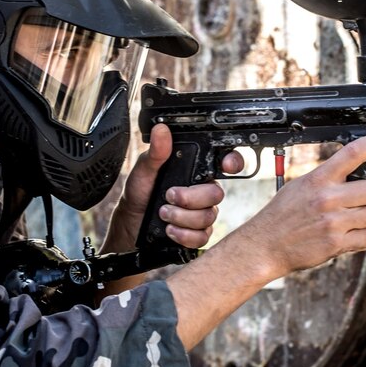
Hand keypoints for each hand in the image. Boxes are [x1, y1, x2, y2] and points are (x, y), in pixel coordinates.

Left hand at [108, 124, 242, 250]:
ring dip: (182, 217)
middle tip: (169, 196)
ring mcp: (202, 213)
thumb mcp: (145, 169)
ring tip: (163, 213)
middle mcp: (203, 191)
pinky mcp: (198, 233)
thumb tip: (161, 130)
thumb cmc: (141, 192)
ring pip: (208, 216)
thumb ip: (157, 152)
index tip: (226, 165)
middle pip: (216, 194)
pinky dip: (184, 234)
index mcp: (196, 171)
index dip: (233, 162)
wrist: (131, 220)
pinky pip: (202, 236)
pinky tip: (170, 229)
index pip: (224, 163)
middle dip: (190, 198)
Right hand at [233, 132, 365, 277]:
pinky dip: (361, 238)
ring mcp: (333, 221)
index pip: (354, 153)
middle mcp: (328, 198)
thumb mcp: (301, 185)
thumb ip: (328, 178)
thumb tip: (358, 172)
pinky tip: (344, 236)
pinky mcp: (336, 243)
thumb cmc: (283, 215)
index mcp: (319, 178)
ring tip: (350, 221)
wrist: (266, 245)